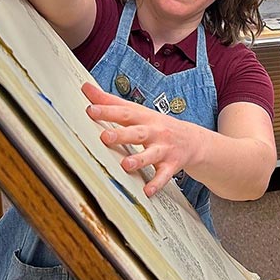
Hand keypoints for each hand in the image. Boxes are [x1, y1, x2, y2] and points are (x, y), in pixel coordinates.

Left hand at [82, 83, 204, 197]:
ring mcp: (164, 149)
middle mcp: (155, 132)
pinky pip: (163, 176)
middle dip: (122, 135)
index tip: (91, 110)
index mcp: (144, 118)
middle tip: (105, 136)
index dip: (108, 111)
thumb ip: (111, 102)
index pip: (125, 112)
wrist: (193, 141)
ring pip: (151, 155)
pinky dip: (156, 183)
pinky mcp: (171, 166)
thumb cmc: (158, 126)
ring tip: (126, 164)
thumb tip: (86, 88)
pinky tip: (147, 190)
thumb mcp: (138, 112)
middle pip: (138, 132)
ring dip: (139, 159)